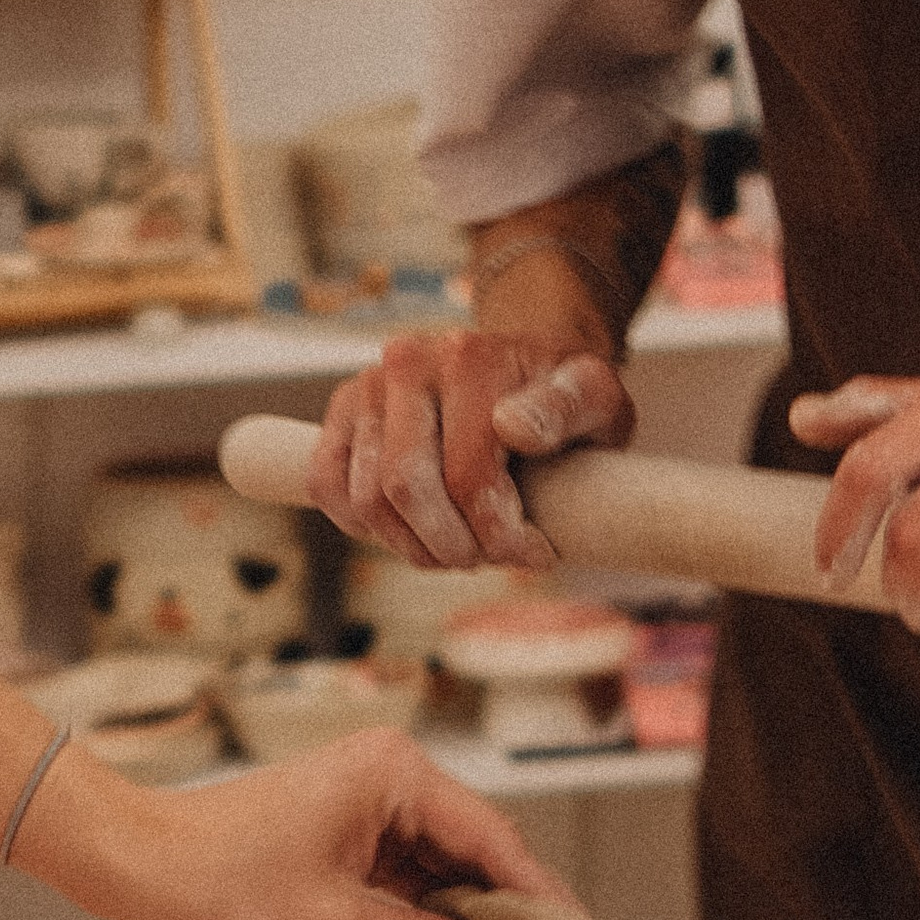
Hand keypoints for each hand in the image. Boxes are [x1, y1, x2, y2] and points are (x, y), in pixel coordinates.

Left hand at [87, 732, 572, 919]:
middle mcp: (392, 771)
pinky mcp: (350, 826)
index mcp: (396, 773)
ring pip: (446, 862)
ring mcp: (370, 798)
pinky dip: (434, 910)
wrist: (144, 865)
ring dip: (473, 914)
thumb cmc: (223, 881)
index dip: (540, 898)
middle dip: (512, 910)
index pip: (495, 839)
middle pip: (477, 847)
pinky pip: (412, 869)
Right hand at [305, 328, 634, 573]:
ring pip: (366, 497)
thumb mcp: (594, 395)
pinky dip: (359, 525)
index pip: (468, 474)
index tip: (534, 555)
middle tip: (488, 560)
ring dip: (411, 545)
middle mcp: (408, 363)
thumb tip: (513, 428)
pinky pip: (325, 483)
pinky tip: (406, 534)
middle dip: (450, 546)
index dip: (499, 535)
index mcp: (470, 359)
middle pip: (405, 489)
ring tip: (456, 550)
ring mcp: (368, 386)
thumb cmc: (561, 392)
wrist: (523, 360)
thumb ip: (568, 407)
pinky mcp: (342, 409)